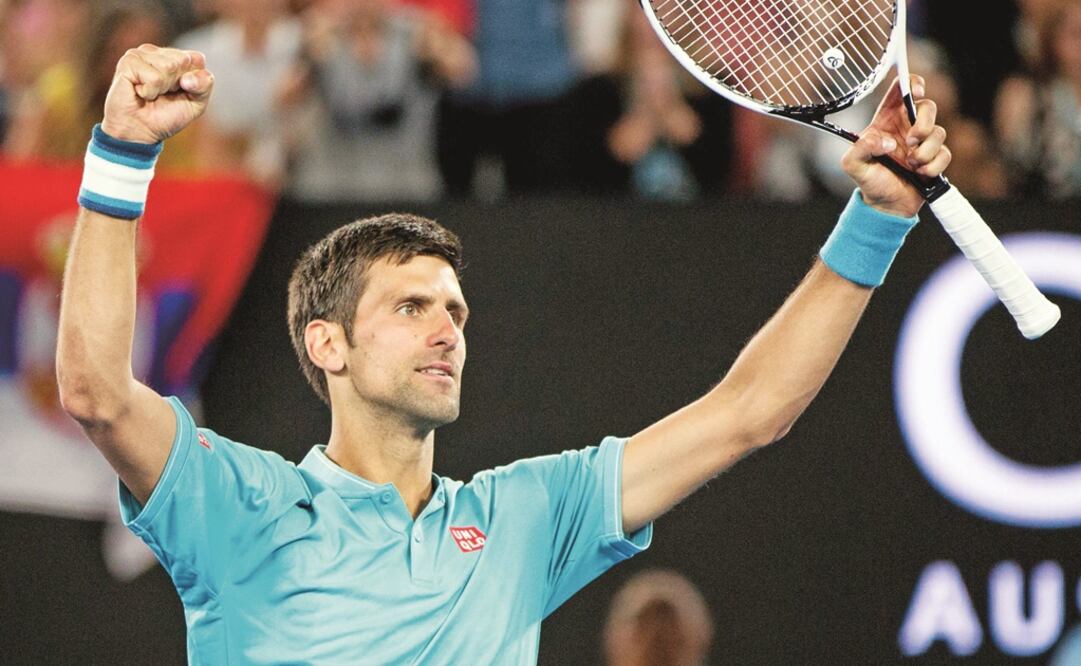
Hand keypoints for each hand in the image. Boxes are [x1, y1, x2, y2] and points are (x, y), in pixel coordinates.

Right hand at [101, 44, 213, 144]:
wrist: (140, 132)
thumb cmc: (166, 116)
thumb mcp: (196, 103)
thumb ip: (204, 84)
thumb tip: (187, 78)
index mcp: (175, 57)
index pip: (197, 59)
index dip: (195, 81)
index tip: (181, 92)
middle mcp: (157, 52)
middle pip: (183, 61)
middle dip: (177, 85)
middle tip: (163, 94)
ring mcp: (141, 54)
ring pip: (168, 67)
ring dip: (162, 88)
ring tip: (151, 94)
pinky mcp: (128, 62)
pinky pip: (154, 77)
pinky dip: (150, 92)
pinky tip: (140, 93)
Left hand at [841, 75, 951, 216]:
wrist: (886, 205)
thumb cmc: (869, 180)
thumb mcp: (853, 164)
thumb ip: (861, 148)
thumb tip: (888, 142)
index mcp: (887, 120)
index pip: (902, 89)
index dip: (912, 83)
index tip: (916, 91)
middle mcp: (907, 127)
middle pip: (928, 106)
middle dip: (924, 123)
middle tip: (912, 140)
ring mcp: (924, 142)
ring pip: (939, 132)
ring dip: (926, 151)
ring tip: (911, 165)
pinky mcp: (936, 158)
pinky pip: (945, 154)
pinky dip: (933, 165)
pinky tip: (920, 174)